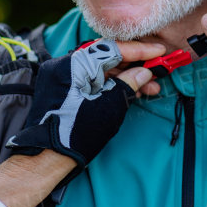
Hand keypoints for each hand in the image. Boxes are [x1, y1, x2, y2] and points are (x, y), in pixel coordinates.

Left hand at [5, 40, 153, 168]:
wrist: (47, 159)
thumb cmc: (75, 134)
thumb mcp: (109, 107)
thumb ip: (128, 84)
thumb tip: (144, 72)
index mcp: (72, 65)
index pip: (111, 48)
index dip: (139, 50)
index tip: (159, 52)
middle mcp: (64, 65)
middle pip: (105, 56)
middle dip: (134, 65)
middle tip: (157, 72)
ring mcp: (62, 77)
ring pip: (100, 69)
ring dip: (125, 76)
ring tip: (149, 88)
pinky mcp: (63, 89)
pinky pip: (91, 79)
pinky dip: (110, 84)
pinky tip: (131, 91)